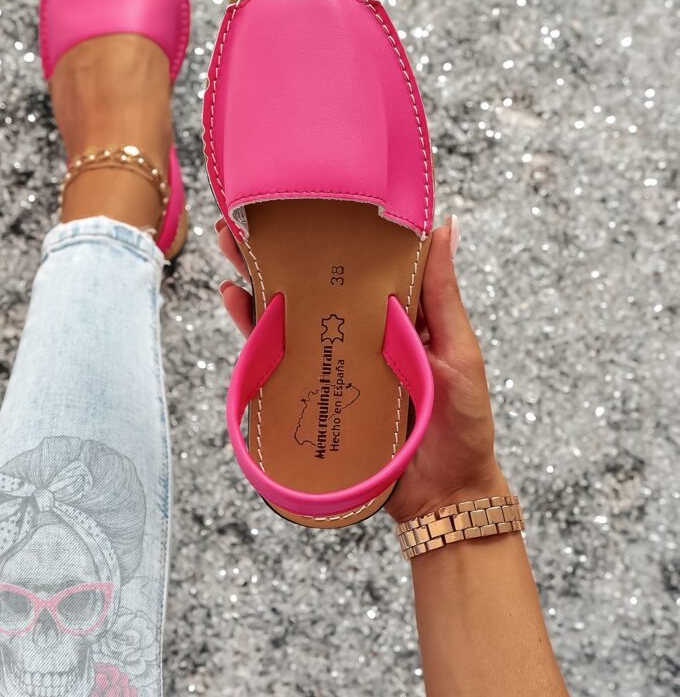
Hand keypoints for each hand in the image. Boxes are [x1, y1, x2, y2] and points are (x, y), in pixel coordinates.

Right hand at [215, 214, 507, 521]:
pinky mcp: (316, 392)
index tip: (307, 199)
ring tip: (232, 249)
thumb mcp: (458, 352)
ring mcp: (335, 362)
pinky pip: (279, 359)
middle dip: (281, 251)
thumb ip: (442, 295)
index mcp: (398, 314)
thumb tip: (443, 226)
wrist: (443, 496)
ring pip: (291, 315)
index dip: (334, 233)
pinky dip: (255, 331)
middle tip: (248, 218)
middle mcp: (361, 333)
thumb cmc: (463, 424)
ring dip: (259, 281)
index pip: (361, 264)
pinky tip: (238, 302)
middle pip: (316, 284)